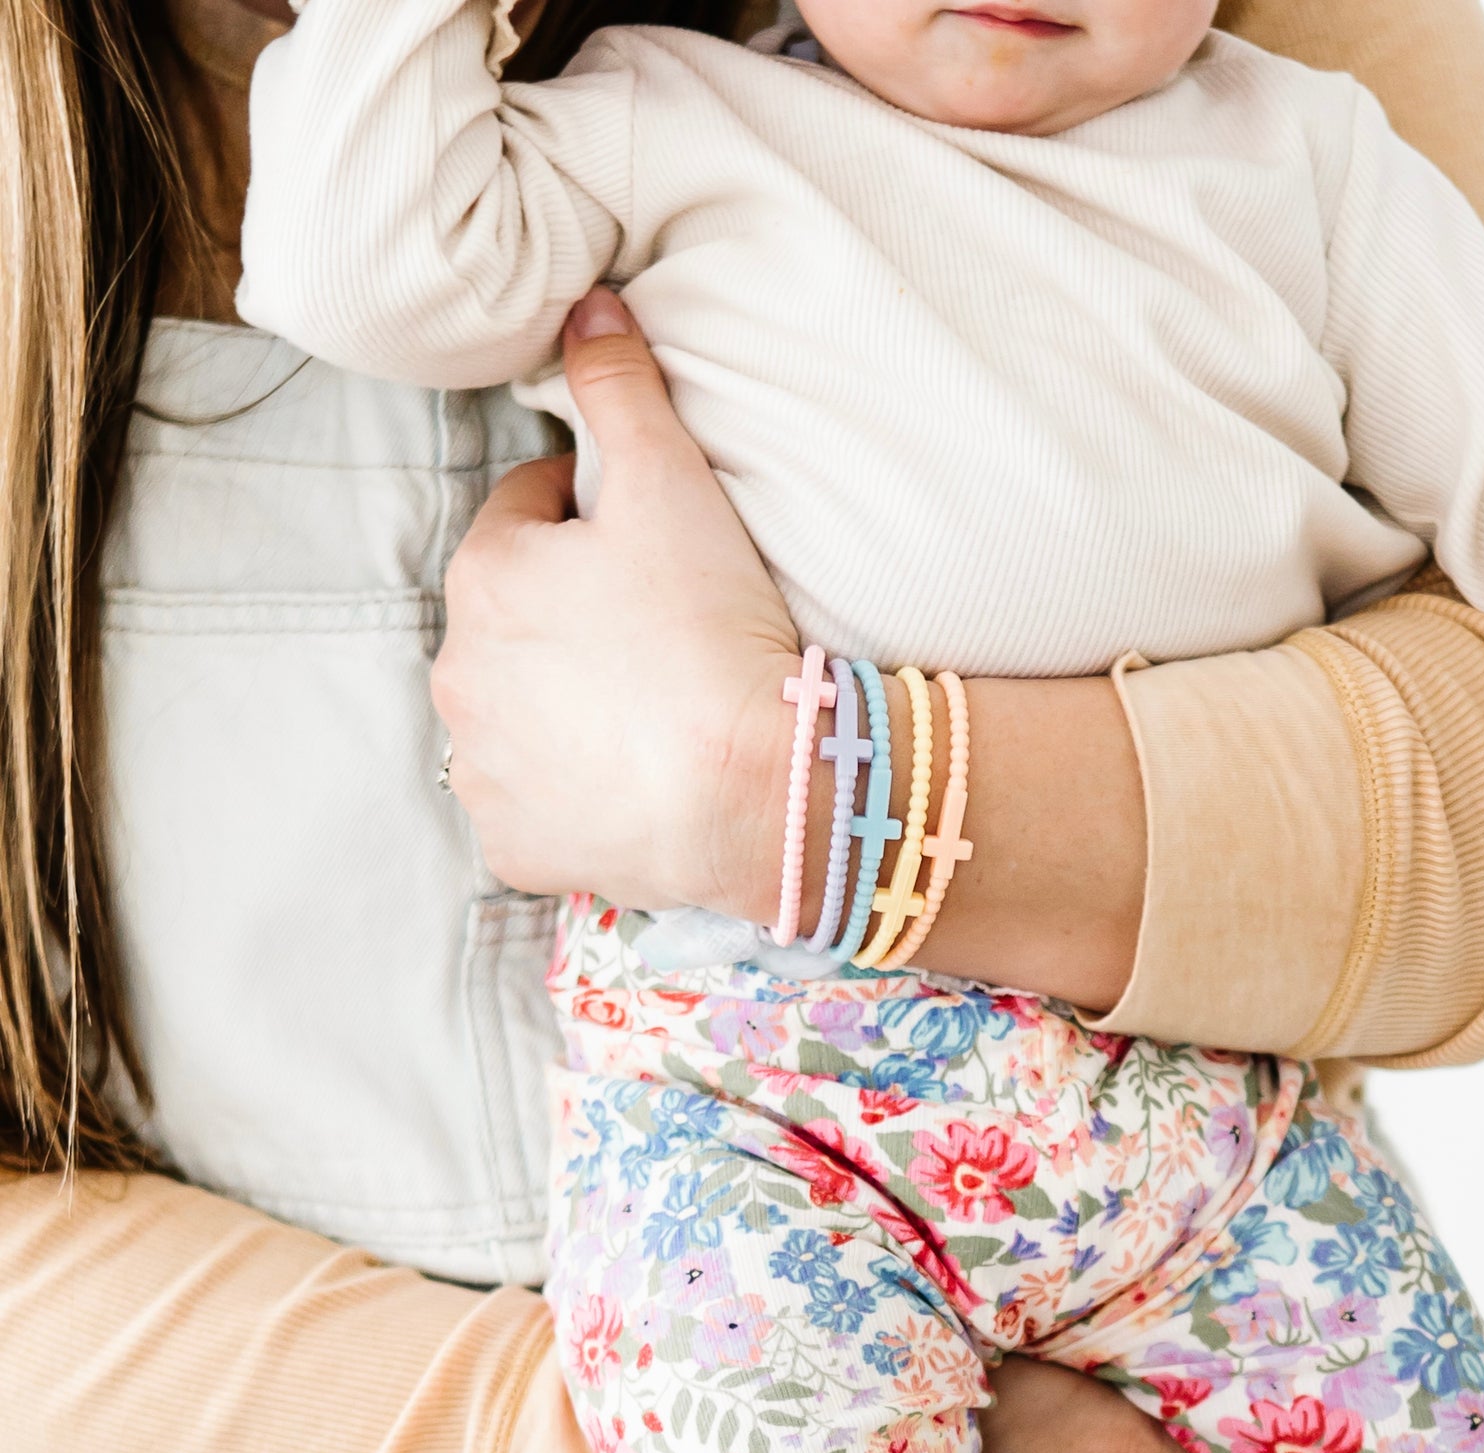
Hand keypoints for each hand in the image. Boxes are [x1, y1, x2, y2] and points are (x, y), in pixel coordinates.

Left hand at [433, 288, 799, 915]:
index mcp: (485, 577)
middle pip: (514, 619)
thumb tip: (587, 303)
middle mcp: (458, 677)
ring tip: (646, 705)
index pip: (526, 514)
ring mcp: (482, 771)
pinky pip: (533, 803)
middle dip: (568, 612)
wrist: (754, 794)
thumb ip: (621, 386)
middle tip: (656, 625)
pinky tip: (630, 779)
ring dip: (561, 702)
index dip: (588, 515)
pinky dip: (569, 790)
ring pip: (516, 713)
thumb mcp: (671, 484)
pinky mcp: (515, 845)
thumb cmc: (708, 631)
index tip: (644, 539)